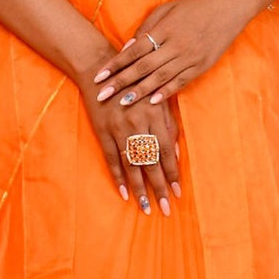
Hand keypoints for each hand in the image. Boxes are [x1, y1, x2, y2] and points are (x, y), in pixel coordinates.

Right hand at [74, 54, 182, 215]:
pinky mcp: (103, 131)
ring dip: (139, 188)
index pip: (166, 151)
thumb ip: (168, 124)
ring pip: (131, 164)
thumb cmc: (136, 83)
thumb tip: (176, 153)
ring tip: (146, 207)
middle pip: (150, 162)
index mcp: (153, 114)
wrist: (101, 69)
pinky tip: (125, 193)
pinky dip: (118, 177)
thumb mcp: (156, 99)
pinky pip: (111, 159)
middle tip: (166, 209)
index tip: (178, 192)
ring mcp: (118, 128)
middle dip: (159, 187)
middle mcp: (136, 123)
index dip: (172, 173)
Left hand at [90, 0, 242, 111]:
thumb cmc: (193, 6)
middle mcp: (176, 44)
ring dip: (140, 91)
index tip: (99, 76)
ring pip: (160, 77)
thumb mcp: (167, 9)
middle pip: (143, 66)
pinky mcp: (201, 66)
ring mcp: (189, 57)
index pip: (135, 50)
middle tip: (102, 95)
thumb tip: (127, 47)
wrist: (228, 8)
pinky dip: (166, 92)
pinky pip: (181, 82)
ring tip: (122, 102)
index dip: (116, 64)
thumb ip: (147, 27)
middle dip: (121, 82)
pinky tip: (152, 102)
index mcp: (165, 28)